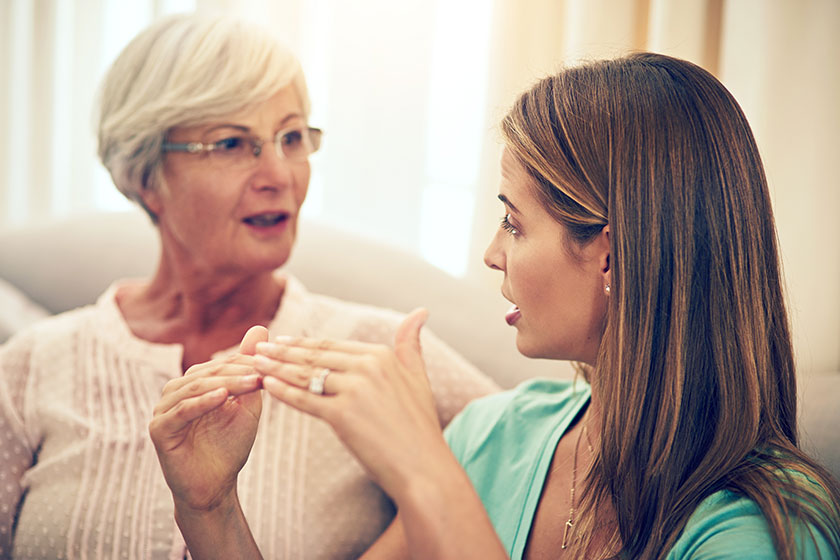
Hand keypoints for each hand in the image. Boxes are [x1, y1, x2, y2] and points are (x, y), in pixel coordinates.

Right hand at [149, 326, 267, 511]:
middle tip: (264, 371)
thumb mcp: (247, 402)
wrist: (215, 485)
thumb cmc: (230, 445)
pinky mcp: (159, 429)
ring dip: (225, 384)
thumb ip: (249, 368)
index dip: (247, 362)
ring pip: (195, 388)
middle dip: (238, 371)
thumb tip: (261, 327)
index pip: (221, 364)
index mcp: (193, 382)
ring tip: (251, 383)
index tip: (274, 362)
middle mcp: (175, 392)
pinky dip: (202, 402)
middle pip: (208, 373)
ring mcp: (164, 410)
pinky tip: (223, 398)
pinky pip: (181, 411)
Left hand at [254, 309, 449, 498]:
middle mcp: (368, 367)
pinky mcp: (343, 415)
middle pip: (315, 356)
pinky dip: (283, 392)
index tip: (281, 340)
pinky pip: (304, 399)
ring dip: (276, 368)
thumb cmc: (420, 427)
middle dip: (282, 352)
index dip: (303, 343)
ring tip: (254, 364)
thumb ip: (411, 344)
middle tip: (257, 348)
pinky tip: (267, 385)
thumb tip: (420, 310)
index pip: (332, 345)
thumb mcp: (419, 378)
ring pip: (305, 375)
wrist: (423, 468)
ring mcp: (355, 390)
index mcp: (382, 355)